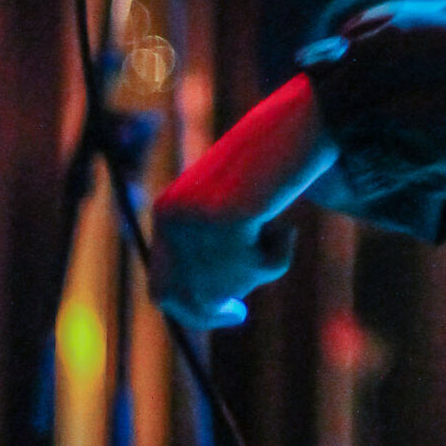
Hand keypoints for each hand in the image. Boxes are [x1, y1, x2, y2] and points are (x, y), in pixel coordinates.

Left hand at [150, 77, 334, 331]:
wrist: (276, 131)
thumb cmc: (258, 167)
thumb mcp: (224, 208)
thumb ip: (214, 248)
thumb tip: (218, 305)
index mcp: (167, 214)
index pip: (161, 284)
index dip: (185, 307)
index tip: (218, 311)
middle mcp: (174, 226)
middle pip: (183, 299)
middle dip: (208, 313)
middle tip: (237, 313)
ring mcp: (199, 228)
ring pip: (229, 286)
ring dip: (257, 270)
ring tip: (276, 232)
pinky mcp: (228, 229)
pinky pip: (259, 270)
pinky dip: (277, 257)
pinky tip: (284, 229)